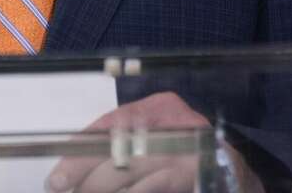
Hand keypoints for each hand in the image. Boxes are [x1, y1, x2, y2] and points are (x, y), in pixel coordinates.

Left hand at [45, 92, 261, 192]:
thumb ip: (127, 138)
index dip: (79, 150)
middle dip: (83, 173)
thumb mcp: (159, 133)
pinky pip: (146, 189)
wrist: (234, 170)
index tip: (57, 173)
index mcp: (157, 107)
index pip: (108, 124)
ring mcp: (180, 151)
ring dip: (99, 188)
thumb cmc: (186, 149)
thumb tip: (79, 160)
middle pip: (114, 149)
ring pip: (126, 172)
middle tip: (61, 186)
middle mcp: (169, 123)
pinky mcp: (186, 176)